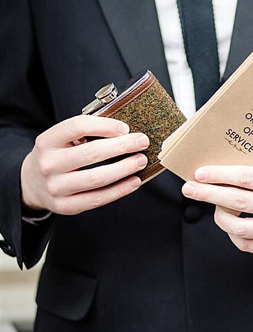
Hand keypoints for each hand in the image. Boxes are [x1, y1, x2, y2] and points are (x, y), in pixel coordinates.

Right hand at [21, 115, 148, 215]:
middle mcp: (48, 164)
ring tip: (140, 160)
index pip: (77, 127)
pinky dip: (120, 190)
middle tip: (142, 142)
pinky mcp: (65, 206)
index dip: (104, 125)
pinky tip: (134, 181)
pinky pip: (98, 198)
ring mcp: (56, 187)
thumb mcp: (61, 140)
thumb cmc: (57, 156)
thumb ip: (86, 133)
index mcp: (47, 141)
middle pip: (91, 153)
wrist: (32, 184)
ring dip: (124, 168)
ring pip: (97, 178)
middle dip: (122, 146)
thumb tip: (124, 131)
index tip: (125, 127)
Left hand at [181, 166, 252, 253]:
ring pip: (238, 228)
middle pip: (237, 202)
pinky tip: (231, 223)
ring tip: (215, 208)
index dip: (220, 175)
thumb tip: (221, 170)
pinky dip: (233, 234)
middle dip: (208, 194)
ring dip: (219, 216)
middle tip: (190, 189)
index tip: (200, 173)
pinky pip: (246, 244)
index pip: (246, 178)